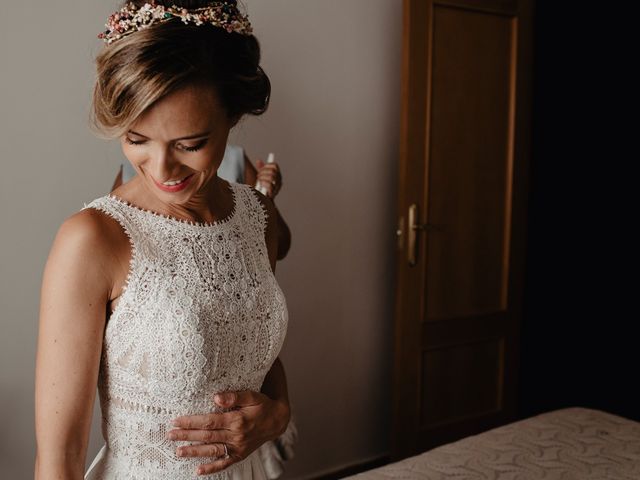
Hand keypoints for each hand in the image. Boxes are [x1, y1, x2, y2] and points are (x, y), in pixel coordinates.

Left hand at [165, 390, 290, 475]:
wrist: (278, 421)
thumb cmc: (263, 405)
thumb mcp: (252, 396)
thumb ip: (235, 396)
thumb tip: (216, 396)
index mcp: (237, 420)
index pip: (209, 421)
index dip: (191, 421)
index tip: (176, 420)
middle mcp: (236, 436)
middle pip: (207, 436)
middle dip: (187, 435)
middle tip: (169, 434)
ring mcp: (238, 448)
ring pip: (212, 450)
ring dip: (194, 452)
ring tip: (178, 451)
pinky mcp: (240, 455)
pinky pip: (224, 463)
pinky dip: (211, 468)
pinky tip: (198, 470)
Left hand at [255, 159, 282, 197]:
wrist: (261, 200)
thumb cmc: (261, 188)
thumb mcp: (261, 176)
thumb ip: (261, 169)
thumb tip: (258, 161)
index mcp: (277, 175)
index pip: (274, 166)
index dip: (267, 165)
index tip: (261, 169)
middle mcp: (279, 180)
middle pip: (272, 171)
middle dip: (263, 172)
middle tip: (258, 175)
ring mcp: (277, 187)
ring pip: (271, 177)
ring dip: (262, 177)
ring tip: (259, 180)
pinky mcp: (273, 193)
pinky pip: (270, 185)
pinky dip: (264, 183)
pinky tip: (261, 184)